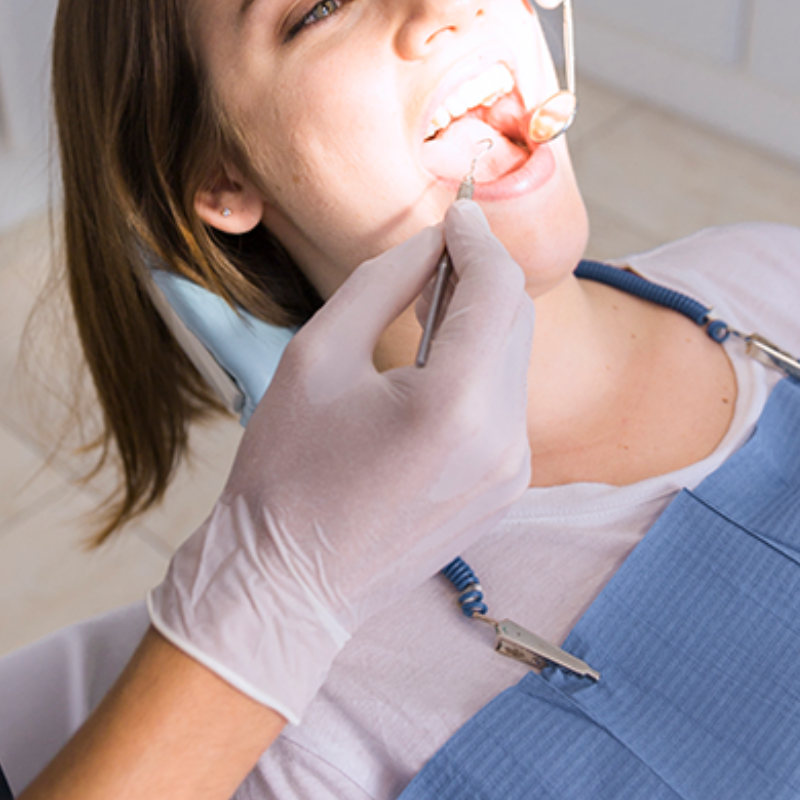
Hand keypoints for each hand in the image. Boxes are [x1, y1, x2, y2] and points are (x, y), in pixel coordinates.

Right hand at [148, 201, 533, 722]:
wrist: (287, 586)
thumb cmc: (285, 472)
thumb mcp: (316, 356)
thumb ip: (382, 283)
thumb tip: (432, 241)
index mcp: (453, 404)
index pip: (497, 288)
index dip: (478, 237)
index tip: (454, 213)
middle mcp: (500, 439)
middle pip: (515, 320)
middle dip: (481, 275)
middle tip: (433, 252)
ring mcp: (511, 470)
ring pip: (512, 361)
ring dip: (479, 323)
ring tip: (422, 313)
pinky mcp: (507, 489)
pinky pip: (505, 405)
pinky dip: (477, 371)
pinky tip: (428, 372)